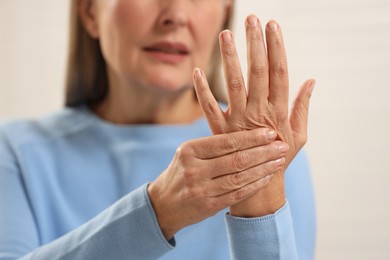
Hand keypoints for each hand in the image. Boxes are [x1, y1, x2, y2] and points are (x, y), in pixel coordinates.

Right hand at [148, 128, 287, 239]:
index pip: (226, 142)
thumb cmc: (182, 172)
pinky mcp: (208, 206)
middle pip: (236, 159)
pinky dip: (255, 184)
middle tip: (282, 145)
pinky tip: (267, 177)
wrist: (163, 203)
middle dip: (263, 152)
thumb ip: (213, 144)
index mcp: (190, 150)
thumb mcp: (188, 152)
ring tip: (279, 160)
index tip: (270, 132)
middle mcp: (194, 169)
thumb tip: (247, 131)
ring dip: (263, 168)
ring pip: (240, 177)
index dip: (251, 137)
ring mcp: (201, 190)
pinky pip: (237, 193)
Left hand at [193, 15, 314, 215]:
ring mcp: (237, 121)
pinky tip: (196, 71)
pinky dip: (202, 90)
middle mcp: (258, 113)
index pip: (279, 72)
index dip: (276, 48)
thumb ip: (303, 106)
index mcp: (279, 111)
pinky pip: (209, 108)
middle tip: (251, 19)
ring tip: (225, 34)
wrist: (259, 186)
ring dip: (229, 58)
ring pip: (233, 84)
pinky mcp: (220, 131)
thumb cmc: (282, 158)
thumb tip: (311, 80)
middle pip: (257, 72)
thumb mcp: (300, 134)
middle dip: (254, 44)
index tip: (273, 26)